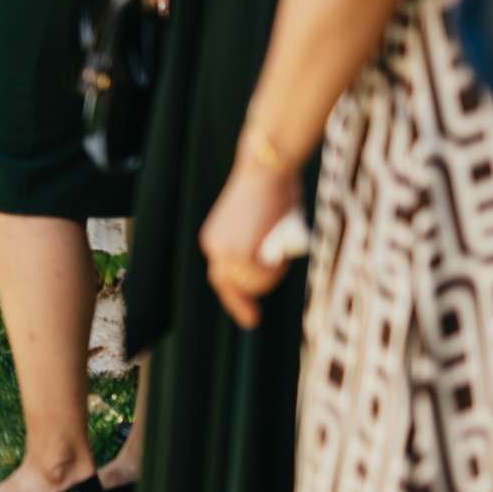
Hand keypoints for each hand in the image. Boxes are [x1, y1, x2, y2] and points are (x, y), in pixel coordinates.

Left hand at [201, 150, 302, 328]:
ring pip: (254, 283)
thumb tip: (271, 262)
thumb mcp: (258, 225)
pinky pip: (263, 275)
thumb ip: (258, 247)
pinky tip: (277, 242)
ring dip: (273, 271)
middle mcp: (214, 248)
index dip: (237, 302)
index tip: (252, 321)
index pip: (222, 280)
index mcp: (215, 241)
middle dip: (263, 281)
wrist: (264, 170)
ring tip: (278, 240)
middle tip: (279, 259)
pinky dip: (276, 265)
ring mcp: (224, 253)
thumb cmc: (269, 191)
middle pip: (239, 286)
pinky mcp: (237, 253)